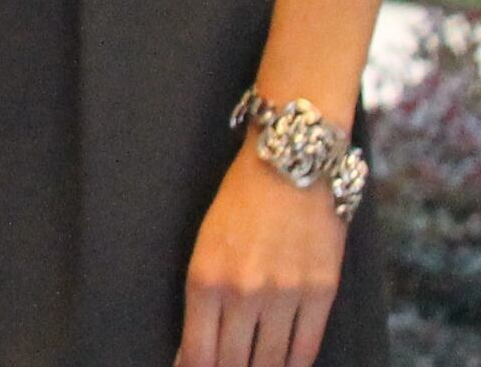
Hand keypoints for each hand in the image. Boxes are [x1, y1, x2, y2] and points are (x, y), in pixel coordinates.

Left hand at [178, 156, 349, 366]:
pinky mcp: (321, 291)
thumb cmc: (239, 202)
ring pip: (270, 358)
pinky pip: (307, 343)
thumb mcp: (204, 245)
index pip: (199, 350)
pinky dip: (296, 362)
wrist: (290, 167)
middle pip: (234, 360)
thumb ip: (203, 297)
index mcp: (205, 279)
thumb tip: (194, 346)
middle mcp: (243, 293)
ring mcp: (285, 295)